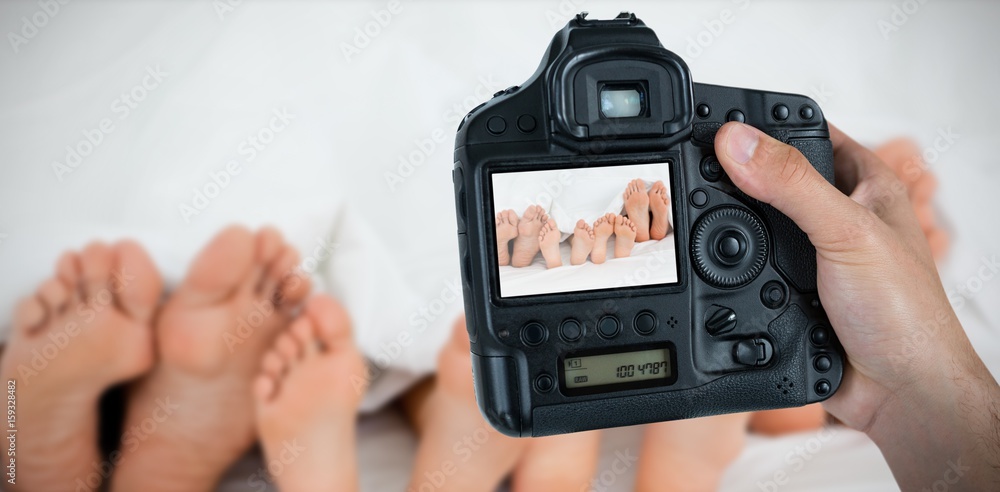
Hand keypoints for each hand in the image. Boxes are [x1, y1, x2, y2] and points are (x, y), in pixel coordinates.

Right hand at [713, 122, 998, 489]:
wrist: (897, 394)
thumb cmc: (905, 315)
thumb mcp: (846, 233)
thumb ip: (792, 185)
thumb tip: (738, 144)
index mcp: (864, 183)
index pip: (804, 133)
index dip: (764, 125)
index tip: (717, 126)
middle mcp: (837, 215)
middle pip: (771, 180)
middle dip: (736, 180)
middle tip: (696, 172)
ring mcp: (813, 255)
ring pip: (754, 228)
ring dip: (729, 233)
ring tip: (698, 219)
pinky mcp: (791, 292)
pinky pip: (747, 272)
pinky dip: (728, 272)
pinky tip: (713, 270)